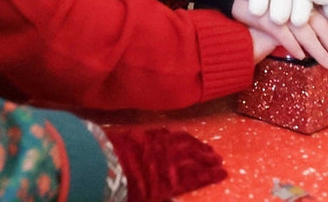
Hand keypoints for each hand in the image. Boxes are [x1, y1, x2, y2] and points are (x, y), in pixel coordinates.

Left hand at [106, 126, 225, 201]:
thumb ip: (163, 197)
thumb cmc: (125, 192)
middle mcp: (170, 160)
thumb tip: (171, 198)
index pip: (197, 177)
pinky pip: (168, 132)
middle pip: (194, 156)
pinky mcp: (146, 134)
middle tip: (219, 158)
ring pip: (184, 142)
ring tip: (206, 147)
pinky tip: (181, 134)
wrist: (103, 166)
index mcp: (172, 180)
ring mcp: (158, 144)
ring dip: (197, 144)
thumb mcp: (147, 201)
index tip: (224, 172)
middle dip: (208, 158)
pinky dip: (178, 134)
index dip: (211, 175)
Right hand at [234, 0, 327, 68]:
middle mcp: (294, 0)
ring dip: (318, 51)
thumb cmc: (263, 5)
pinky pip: (284, 35)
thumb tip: (321, 35)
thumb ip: (300, 16)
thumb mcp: (285, 8)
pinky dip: (293, 47)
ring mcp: (280, 8)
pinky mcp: (266, 17)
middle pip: (318, 24)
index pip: (323, 16)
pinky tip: (301, 57)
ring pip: (305, 32)